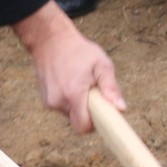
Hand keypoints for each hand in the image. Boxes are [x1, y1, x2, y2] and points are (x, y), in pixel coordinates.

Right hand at [13, 1, 122, 132]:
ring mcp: (49, 102)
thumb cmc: (78, 50)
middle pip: (77, 121)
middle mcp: (58, 101)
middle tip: (93, 94)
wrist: (50, 40)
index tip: (101, 111)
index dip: (94, 123)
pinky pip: (62, 107)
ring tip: (81, 84)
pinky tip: (71, 83)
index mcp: (73, 94)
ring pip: (70, 114)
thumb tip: (121, 108)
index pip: (84, 126)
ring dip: (78, 105)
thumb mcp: (101, 64)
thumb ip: (110, 87)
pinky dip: (69, 100)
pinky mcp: (46, 100)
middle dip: (87, 113)